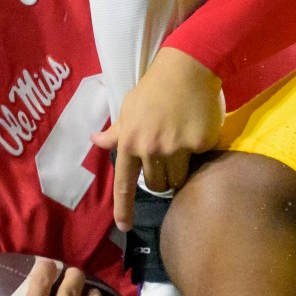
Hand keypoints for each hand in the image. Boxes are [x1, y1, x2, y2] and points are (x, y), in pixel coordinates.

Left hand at [93, 47, 223, 228]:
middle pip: (157, 185)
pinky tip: (195, 128)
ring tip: (180, 144)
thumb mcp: (129, 109)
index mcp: (130, 142)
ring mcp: (177, 148)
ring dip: (179, 170)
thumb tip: (95, 140)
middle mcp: (151, 149)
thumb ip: (116, 132)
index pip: (124, 183)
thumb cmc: (154, 89)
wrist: (188, 68)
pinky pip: (199, 159)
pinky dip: (198, 149)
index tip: (124, 227)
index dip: (123, 208)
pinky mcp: (200, 143)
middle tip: (165, 160)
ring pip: (178, 178)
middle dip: (160, 180)